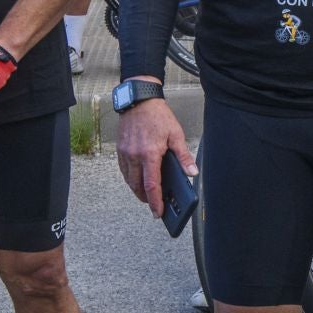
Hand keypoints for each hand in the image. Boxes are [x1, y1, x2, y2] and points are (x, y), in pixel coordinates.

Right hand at [116, 96, 194, 217]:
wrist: (139, 100)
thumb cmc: (158, 116)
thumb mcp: (176, 135)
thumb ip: (183, 156)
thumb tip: (192, 172)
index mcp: (149, 154)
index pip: (151, 185)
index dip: (154, 202)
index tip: (157, 212)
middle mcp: (134, 156)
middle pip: (137, 186)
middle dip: (145, 198)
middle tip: (154, 205)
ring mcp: (125, 153)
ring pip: (129, 179)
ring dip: (137, 189)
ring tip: (147, 194)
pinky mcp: (120, 149)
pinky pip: (123, 170)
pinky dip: (130, 178)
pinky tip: (137, 178)